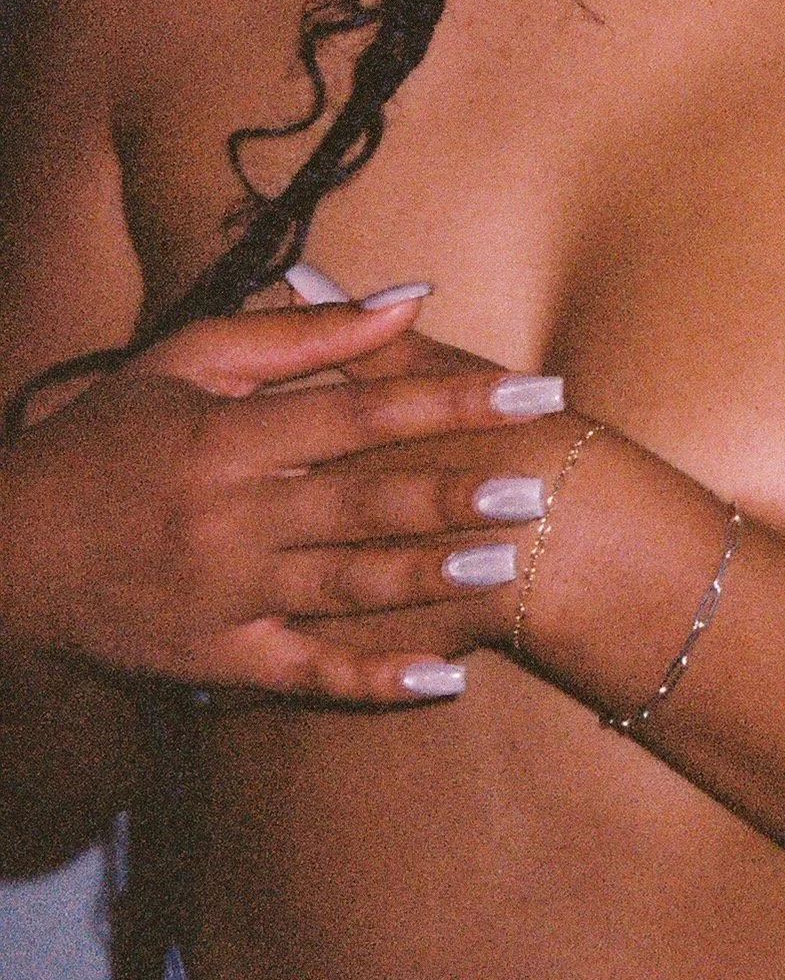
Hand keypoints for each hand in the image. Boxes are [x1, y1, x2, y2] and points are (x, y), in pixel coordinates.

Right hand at [0, 299, 568, 704]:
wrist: (4, 553)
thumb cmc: (104, 439)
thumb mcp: (185, 361)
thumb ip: (300, 333)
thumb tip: (407, 298)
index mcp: (226, 435)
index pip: (359, 412)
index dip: (450, 400)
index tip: (533, 391)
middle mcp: (229, 517)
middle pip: (360, 503)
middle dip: (452, 495)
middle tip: (536, 486)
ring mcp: (222, 595)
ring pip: (343, 588)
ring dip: (427, 580)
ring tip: (508, 568)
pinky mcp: (214, 661)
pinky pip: (303, 675)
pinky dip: (370, 681)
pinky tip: (443, 679)